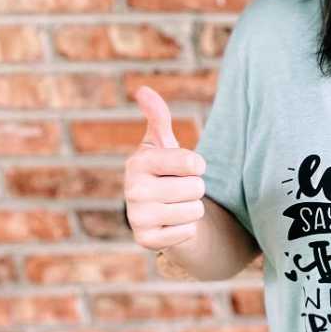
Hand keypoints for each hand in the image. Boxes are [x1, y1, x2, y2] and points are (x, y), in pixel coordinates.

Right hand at [124, 85, 206, 250]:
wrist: (156, 212)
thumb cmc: (164, 171)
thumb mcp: (162, 143)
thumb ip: (158, 117)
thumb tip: (143, 90)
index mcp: (139, 162)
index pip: (192, 162)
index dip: (198, 165)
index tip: (187, 166)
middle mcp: (133, 189)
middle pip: (197, 188)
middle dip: (195, 189)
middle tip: (178, 189)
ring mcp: (137, 217)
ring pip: (195, 210)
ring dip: (192, 209)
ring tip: (175, 205)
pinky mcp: (146, 241)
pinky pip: (188, 232)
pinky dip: (187, 229)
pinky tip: (172, 224)